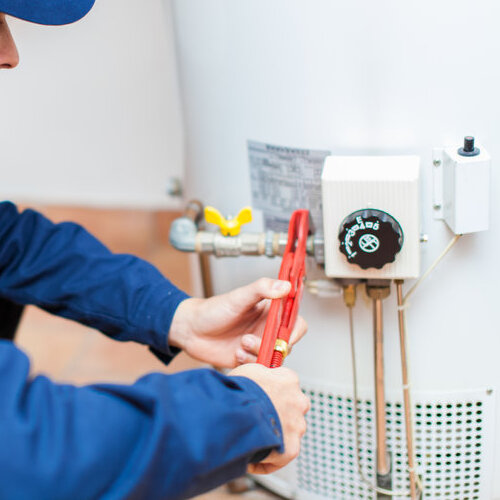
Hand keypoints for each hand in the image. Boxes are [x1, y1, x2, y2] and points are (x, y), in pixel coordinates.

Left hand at [169, 278, 307, 367]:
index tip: (283, 334)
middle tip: (252, 340)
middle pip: (287, 344)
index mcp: (270, 312)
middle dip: (273, 346)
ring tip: (241, 344)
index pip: (296, 322)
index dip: (294, 330)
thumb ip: (262, 288)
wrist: (191, 330)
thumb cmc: (213, 310)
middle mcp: (267, 329)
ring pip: (274, 358)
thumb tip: (285, 285)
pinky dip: (249, 362)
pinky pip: (260, 368)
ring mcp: (259, 345)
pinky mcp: (249, 360)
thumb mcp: (238, 296)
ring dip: (258, 353)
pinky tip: (236, 354)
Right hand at [229, 363, 309, 473]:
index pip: (287, 384)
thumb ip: (261, 373)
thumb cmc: (240, 390)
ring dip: (275, 435)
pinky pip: (281, 456)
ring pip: (289, 432)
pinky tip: (251, 459)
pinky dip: (268, 459)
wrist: (238, 412)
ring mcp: (297, 425)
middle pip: (292, 408)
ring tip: (253, 438)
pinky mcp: (291, 448)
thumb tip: (259, 377)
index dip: (274, 391)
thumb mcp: (249, 370)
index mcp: (289, 379)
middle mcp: (298, 401)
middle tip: (259, 418)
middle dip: (279, 413)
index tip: (264, 396)